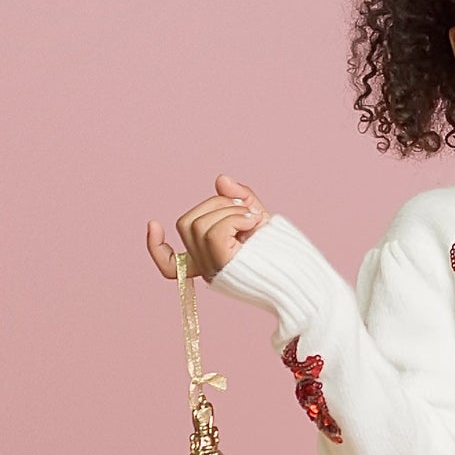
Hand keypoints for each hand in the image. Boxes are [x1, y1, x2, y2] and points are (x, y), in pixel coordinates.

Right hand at [146, 173, 270, 282]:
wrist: (301, 275)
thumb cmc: (281, 251)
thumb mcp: (257, 218)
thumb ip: (238, 198)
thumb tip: (221, 179)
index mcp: (209, 261)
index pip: (170, 266)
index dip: (155, 248)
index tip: (153, 223)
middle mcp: (206, 268)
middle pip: (186, 224)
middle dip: (215, 204)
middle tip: (247, 212)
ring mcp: (213, 268)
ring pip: (199, 223)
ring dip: (229, 210)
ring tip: (254, 219)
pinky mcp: (224, 265)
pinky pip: (214, 230)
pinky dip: (234, 217)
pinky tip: (254, 222)